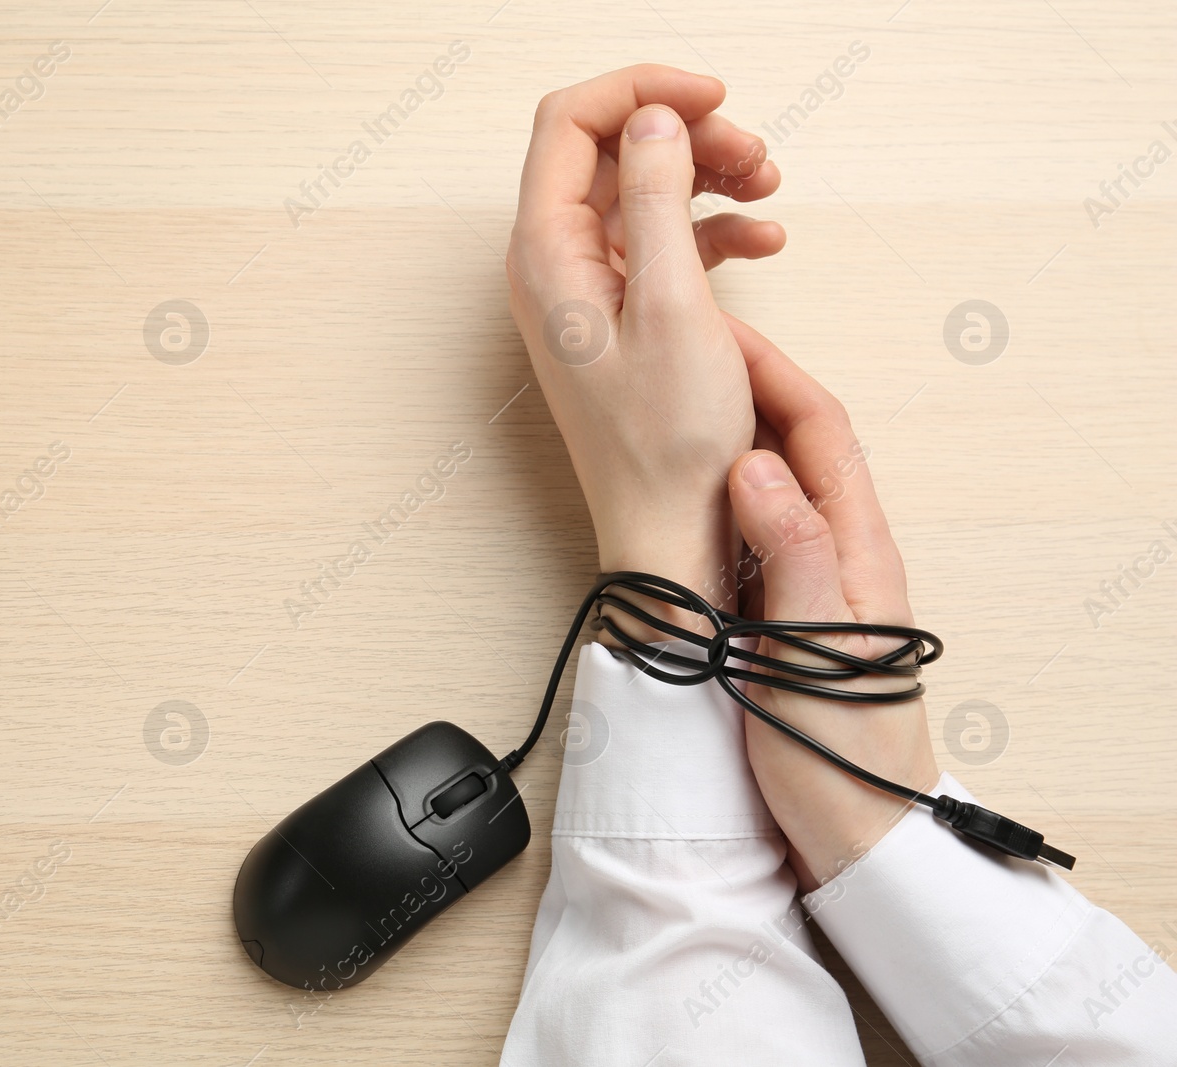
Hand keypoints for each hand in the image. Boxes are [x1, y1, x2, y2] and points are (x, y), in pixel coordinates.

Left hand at [506, 65, 784, 598]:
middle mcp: (554, 266)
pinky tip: (764, 241)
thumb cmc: (666, 444)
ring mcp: (587, 293)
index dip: (641, 91)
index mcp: (546, 255)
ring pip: (640, 193)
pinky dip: (713, 230)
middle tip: (756, 153)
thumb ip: (656, 199)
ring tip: (769, 188)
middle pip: (608, 151)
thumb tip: (651, 120)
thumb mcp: (673, 305)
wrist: (670, 534)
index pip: (570, 122)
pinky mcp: (622, 319)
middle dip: (685, 134)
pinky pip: (663, 245)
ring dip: (706, 176)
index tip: (714, 96)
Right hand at [723, 314, 939, 890]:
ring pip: (766, 484)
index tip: (716, 337)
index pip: (818, 430)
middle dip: (744, 388)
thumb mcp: (815, 646)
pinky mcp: (779, 610)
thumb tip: (751, 463)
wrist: (857, 835)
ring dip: (724, 437)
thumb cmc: (844, 752)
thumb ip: (791, 550)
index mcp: (856, 546)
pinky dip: (713, 497)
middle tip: (683, 356)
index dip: (771, 373)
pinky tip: (677, 497)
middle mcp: (836, 550)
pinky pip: (747, 531)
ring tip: (671, 405)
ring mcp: (807, 579)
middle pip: (794, 443)